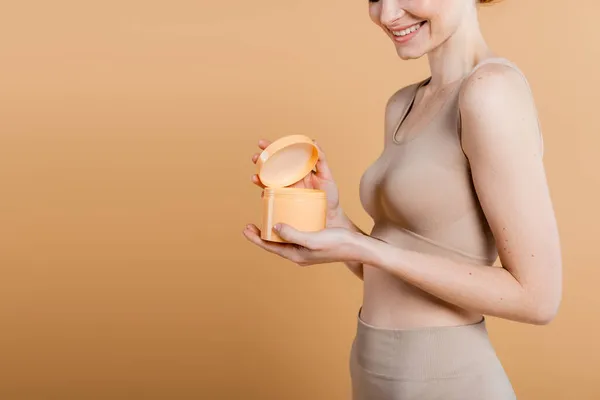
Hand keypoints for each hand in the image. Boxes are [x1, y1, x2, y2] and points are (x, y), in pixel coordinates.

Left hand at [242, 223, 362, 266]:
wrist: (357, 246)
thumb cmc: (337, 243)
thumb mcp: (312, 239)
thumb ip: (293, 235)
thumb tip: (275, 227)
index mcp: (296, 255)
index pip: (271, 247)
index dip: (257, 239)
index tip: (246, 229)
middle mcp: (299, 254)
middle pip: (275, 245)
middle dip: (261, 235)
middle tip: (249, 226)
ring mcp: (305, 249)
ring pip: (284, 240)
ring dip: (272, 232)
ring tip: (264, 221)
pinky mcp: (312, 242)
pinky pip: (294, 235)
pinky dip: (285, 228)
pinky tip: (286, 218)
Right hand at [251, 139, 343, 225]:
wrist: (331, 217)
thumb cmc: (329, 197)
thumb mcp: (327, 175)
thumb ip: (321, 159)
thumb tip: (314, 142)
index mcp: (298, 170)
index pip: (282, 157)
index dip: (271, 149)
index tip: (261, 143)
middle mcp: (290, 180)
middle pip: (271, 168)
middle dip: (261, 162)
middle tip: (255, 158)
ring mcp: (287, 192)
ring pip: (269, 183)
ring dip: (259, 179)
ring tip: (255, 177)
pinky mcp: (286, 204)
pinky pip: (273, 199)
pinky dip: (266, 197)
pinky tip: (263, 195)